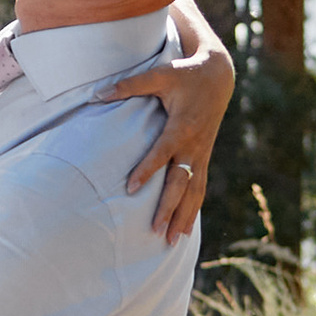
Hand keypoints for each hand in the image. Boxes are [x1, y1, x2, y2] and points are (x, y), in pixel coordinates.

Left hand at [108, 32, 234, 242]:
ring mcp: (201, 154)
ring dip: (183, 216)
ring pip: (194, 192)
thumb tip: (97, 94)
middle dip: (169, 207)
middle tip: (155, 230)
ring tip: (171, 241)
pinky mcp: (204, 159)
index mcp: (182, 126)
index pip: (162, 152)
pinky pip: (200, 189)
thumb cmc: (184, 74)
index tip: (131, 188)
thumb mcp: (159, 74)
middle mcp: (194, 145)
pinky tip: (184, 230)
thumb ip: (129, 85)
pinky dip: (192, 210)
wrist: (219, 77)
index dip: (147, 169)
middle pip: (181, 182)